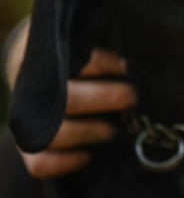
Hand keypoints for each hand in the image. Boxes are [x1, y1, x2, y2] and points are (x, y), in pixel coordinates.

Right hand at [6, 22, 135, 178]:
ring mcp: (28, 117)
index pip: (70, 57)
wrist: (37, 66)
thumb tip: (141, 46)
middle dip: (104, 98)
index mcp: (45, 53)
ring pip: (53, 134)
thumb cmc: (74, 46)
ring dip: (88, 132)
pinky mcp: (28, 145)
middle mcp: (31, 85)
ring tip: (114, 130)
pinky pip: (38, 164)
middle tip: (133, 97)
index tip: (127, 65)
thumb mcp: (83, 33)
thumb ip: (103, 37)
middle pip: (67, 99)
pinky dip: (63, 164)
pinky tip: (87, 158)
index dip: (102, 63)